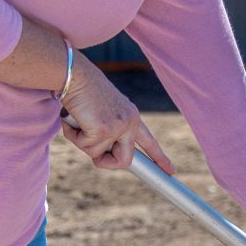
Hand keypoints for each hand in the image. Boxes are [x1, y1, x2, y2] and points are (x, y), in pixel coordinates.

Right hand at [57, 56, 175, 173]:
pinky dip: (74, 135)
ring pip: (97, 154)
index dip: (160, 158)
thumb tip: (102, 153)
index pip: (148, 141)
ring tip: (78, 119)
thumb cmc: (82, 90)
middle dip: (106, 163)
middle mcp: (129, 122)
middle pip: (125, 160)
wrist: (74, 74)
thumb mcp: (102, 111)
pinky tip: (74, 118)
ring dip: (81, 140)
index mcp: (132, 116)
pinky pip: (85, 146)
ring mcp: (118, 127)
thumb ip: (107, 129)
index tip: (172, 170)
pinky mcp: (103, 130)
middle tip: (93, 154)